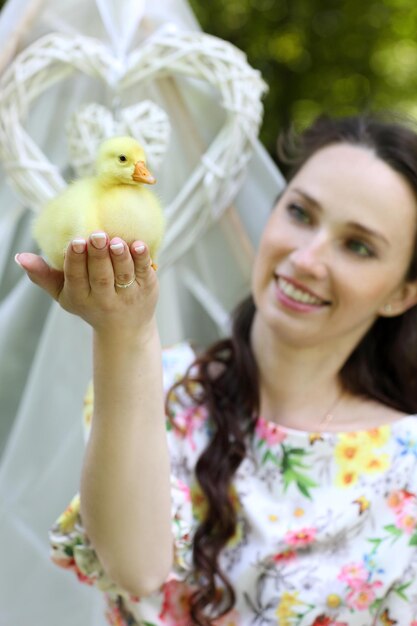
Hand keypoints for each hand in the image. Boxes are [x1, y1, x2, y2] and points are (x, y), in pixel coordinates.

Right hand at [15, 233, 158, 336]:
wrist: (125, 329)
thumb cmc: (90, 303)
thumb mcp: (64, 294)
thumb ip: (43, 276)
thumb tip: (20, 257)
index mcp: (80, 297)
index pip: (76, 278)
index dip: (76, 260)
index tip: (76, 242)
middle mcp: (104, 299)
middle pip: (100, 277)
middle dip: (98, 256)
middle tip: (96, 235)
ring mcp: (127, 296)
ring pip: (123, 275)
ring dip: (120, 258)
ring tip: (116, 241)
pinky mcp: (147, 290)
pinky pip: (144, 273)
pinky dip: (142, 260)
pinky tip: (139, 245)